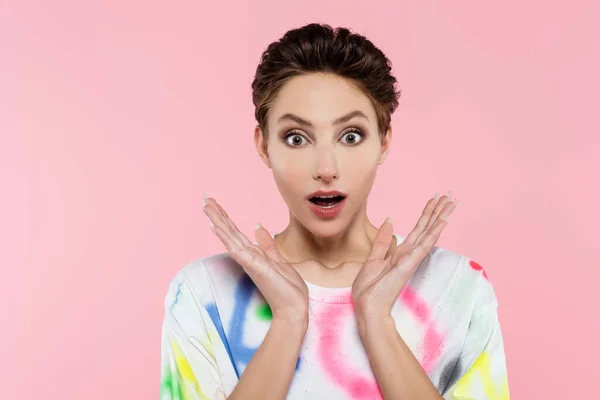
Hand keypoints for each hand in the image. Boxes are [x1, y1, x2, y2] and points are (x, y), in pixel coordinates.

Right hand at [202, 195, 308, 323]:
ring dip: (218, 221)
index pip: (236, 232)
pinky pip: (237, 248)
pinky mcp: (253, 266)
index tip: (214, 204)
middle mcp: (248, 256)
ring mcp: (249, 261)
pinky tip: (217, 226)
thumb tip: (258, 227)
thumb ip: (267, 245)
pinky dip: (226, 237)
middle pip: (229, 232)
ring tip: (207, 207)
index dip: (225, 218)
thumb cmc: (288, 289)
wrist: (294, 307)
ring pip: (230, 237)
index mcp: (253, 254)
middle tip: (204, 199)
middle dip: (217, 215)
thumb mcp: (278, 260)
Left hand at [352, 193, 456, 323]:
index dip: (426, 214)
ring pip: (429, 232)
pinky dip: (434, 232)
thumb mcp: (373, 258)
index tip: (435, 199)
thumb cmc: (369, 288)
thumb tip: (390, 220)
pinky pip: (424, 244)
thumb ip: (382, 240)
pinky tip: (443, 221)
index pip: (418, 229)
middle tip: (450, 196)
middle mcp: (409, 253)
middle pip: (427, 227)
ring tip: (451, 202)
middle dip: (438, 211)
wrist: (368, 306)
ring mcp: (411, 258)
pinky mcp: (409, 263)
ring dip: (440, 216)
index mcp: (401, 252)